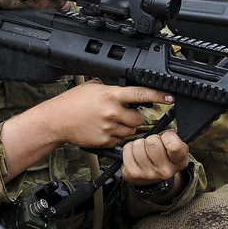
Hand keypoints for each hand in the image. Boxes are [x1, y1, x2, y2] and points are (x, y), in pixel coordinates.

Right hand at [2, 83, 175, 178]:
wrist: (57, 120)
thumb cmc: (72, 103)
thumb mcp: (94, 87)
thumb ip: (113, 89)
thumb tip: (128, 92)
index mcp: (111, 95)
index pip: (141, 94)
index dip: (158, 96)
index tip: (170, 97)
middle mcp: (112, 112)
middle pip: (140, 118)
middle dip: (137, 116)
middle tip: (126, 112)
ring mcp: (109, 128)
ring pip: (132, 131)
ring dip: (127, 126)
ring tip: (111, 121)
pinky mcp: (106, 141)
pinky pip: (120, 140)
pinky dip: (116, 136)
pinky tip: (105, 129)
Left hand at [120, 130, 190, 188]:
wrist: (152, 178)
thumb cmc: (164, 157)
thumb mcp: (176, 148)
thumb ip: (173, 137)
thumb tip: (167, 129)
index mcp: (179, 162)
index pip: (173, 145)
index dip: (167, 136)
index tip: (166, 138)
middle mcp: (165, 170)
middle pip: (152, 142)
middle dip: (151, 139)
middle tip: (153, 146)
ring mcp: (148, 174)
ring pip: (138, 144)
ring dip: (140, 144)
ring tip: (144, 151)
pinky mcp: (133, 173)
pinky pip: (127, 149)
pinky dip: (129, 149)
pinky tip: (136, 155)